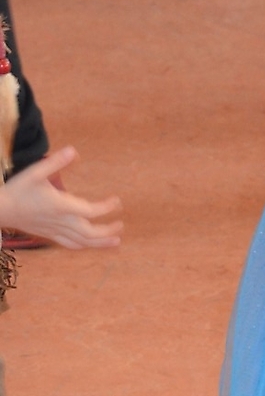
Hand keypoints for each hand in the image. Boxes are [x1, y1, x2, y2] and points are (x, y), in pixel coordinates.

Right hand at [0, 147, 122, 248]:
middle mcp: (60, 221)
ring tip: (116, 241)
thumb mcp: (35, 172)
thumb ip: (55, 162)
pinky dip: (83, 245)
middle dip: (107, 231)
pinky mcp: (48, 235)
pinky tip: (90, 244)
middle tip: (121, 226)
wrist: (0, 210)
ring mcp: (54, 230)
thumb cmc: (17, 189)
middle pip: (89, 232)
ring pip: (81, 242)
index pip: (90, 211)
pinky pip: (69, 244)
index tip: (117, 202)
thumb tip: (73, 150)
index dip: (106, 208)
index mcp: (60, 206)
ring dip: (99, 243)